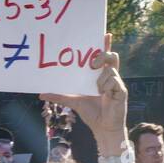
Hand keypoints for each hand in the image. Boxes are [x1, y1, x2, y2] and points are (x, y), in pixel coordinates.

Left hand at [39, 34, 126, 153]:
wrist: (102, 128)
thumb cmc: (91, 114)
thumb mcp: (73, 101)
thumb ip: (59, 96)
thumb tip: (41, 94)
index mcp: (101, 76)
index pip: (105, 57)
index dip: (106, 45)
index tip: (106, 34)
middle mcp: (110, 77)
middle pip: (111, 56)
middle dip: (102, 55)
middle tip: (92, 64)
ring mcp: (117, 83)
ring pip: (110, 70)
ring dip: (100, 80)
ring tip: (97, 91)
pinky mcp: (122, 90)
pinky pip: (113, 80)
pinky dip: (105, 87)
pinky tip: (103, 95)